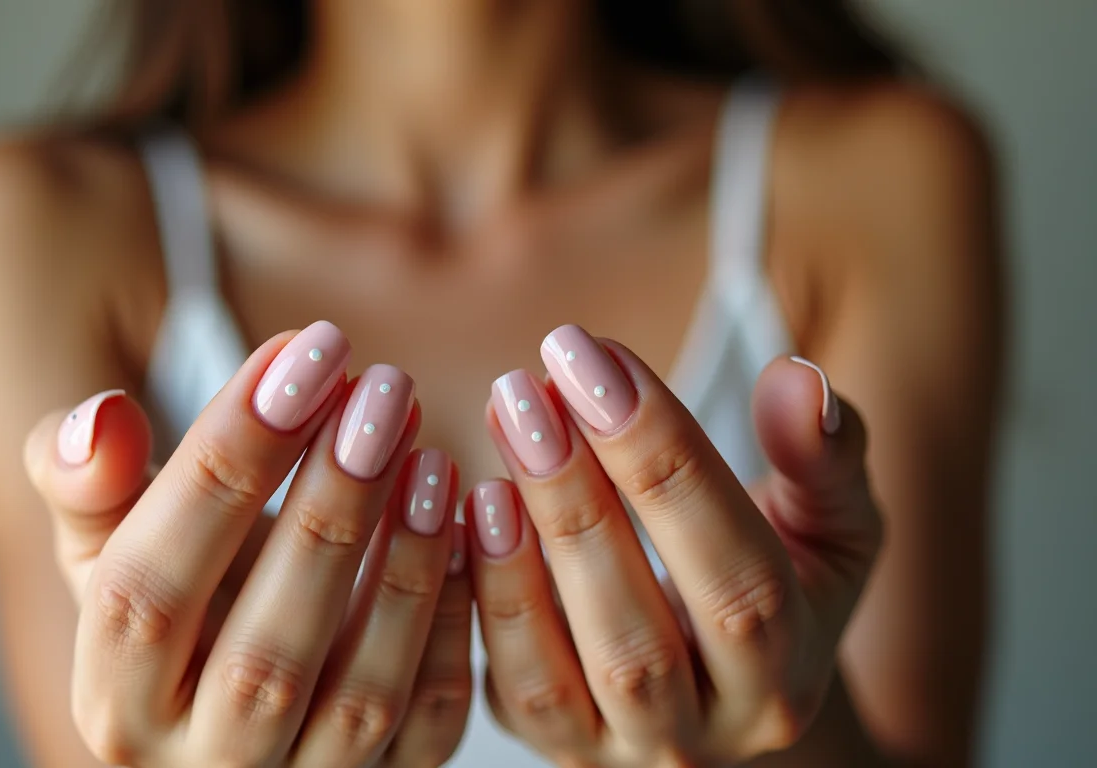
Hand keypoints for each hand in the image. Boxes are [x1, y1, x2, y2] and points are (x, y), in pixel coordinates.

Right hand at [23, 322, 472, 767]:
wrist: (231, 699)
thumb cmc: (175, 598)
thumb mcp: (111, 545)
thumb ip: (90, 485)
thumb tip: (97, 423)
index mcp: (115, 702)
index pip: (146, 589)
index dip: (223, 461)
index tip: (295, 349)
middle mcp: (203, 767)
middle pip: (265, 651)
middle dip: (328, 504)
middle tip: (379, 384)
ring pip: (361, 697)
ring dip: (403, 565)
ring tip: (429, 449)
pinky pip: (433, 719)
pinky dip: (454, 620)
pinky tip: (466, 523)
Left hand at [467, 325, 880, 766]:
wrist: (723, 680)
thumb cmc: (781, 580)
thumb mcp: (831, 525)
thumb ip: (824, 459)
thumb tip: (800, 381)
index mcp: (784, 684)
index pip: (737, 581)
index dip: (668, 464)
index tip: (601, 356)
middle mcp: (701, 740)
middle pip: (636, 641)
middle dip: (578, 502)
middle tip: (529, 385)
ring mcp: (613, 753)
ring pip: (551, 675)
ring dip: (515, 551)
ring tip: (501, 427)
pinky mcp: (544, 742)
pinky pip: (499, 685)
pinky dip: (478, 594)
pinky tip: (469, 497)